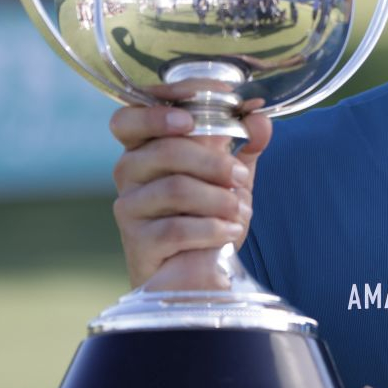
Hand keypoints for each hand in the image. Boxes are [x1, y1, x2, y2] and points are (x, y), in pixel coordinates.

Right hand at [108, 82, 271, 290]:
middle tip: (239, 177)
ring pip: (175, 188)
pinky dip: (211, 228)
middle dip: (212, 162)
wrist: (194, 276)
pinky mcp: (137, 243)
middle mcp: (128, 173)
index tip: (194, 117)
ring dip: (218, 199)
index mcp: (145, 148)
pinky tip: (229, 232)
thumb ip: (245, 145)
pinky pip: (176, 228)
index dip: (157, 111)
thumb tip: (259, 117)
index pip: (130, 118)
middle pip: (165, 150)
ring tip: (239, 210)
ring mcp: (128, 208)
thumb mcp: (230, 178)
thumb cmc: (206, 218)